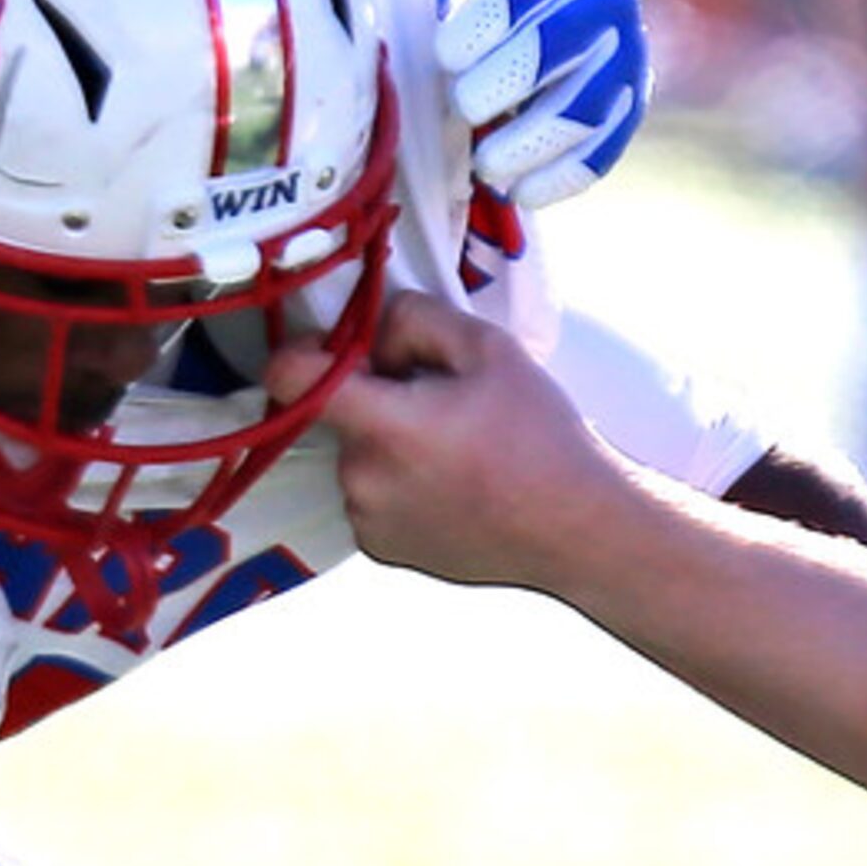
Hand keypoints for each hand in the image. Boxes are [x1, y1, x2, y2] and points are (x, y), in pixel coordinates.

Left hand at [282, 292, 622, 589]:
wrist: (576, 529)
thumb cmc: (540, 436)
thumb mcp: (491, 348)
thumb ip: (416, 317)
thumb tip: (373, 331)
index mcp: (384, 425)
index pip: (290, 375)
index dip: (309, 350)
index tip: (344, 349)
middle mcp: (361, 478)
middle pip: (339, 414)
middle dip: (378, 400)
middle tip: (445, 405)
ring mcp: (366, 519)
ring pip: (357, 455)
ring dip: (389, 444)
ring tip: (457, 451)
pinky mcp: (379, 548)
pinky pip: (370, 496)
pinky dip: (398, 484)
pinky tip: (452, 486)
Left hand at [435, 0, 648, 208]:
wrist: (554, 2)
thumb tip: (401, 47)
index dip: (472, 29)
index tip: (444, 57)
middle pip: (549, 50)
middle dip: (492, 89)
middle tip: (461, 108)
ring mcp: (627, 51)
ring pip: (582, 109)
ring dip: (526, 145)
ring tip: (485, 166)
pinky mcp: (632, 100)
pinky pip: (604, 148)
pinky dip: (561, 177)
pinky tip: (522, 192)